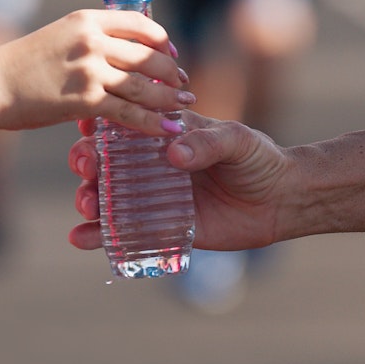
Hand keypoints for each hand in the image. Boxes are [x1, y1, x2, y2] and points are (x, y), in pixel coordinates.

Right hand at [0, 9, 195, 133]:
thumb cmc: (21, 65)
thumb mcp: (59, 37)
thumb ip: (90, 40)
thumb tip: (121, 54)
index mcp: (86, 20)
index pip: (140, 24)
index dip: (163, 41)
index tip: (172, 54)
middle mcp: (92, 40)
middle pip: (149, 56)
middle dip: (172, 72)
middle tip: (182, 85)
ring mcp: (90, 70)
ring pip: (144, 86)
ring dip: (170, 98)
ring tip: (184, 106)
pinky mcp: (85, 100)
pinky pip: (130, 113)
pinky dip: (153, 122)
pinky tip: (168, 128)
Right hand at [67, 112, 288, 251]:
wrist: (283, 199)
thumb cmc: (261, 160)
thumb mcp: (238, 141)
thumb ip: (208, 143)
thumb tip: (174, 154)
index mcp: (167, 134)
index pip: (124, 125)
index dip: (99, 126)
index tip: (86, 129)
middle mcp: (153, 164)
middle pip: (106, 161)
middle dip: (86, 163)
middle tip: (86, 171)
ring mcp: (154, 196)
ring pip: (108, 197)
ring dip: (88, 199)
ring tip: (88, 206)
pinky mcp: (162, 227)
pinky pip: (124, 232)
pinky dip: (98, 236)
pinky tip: (80, 238)